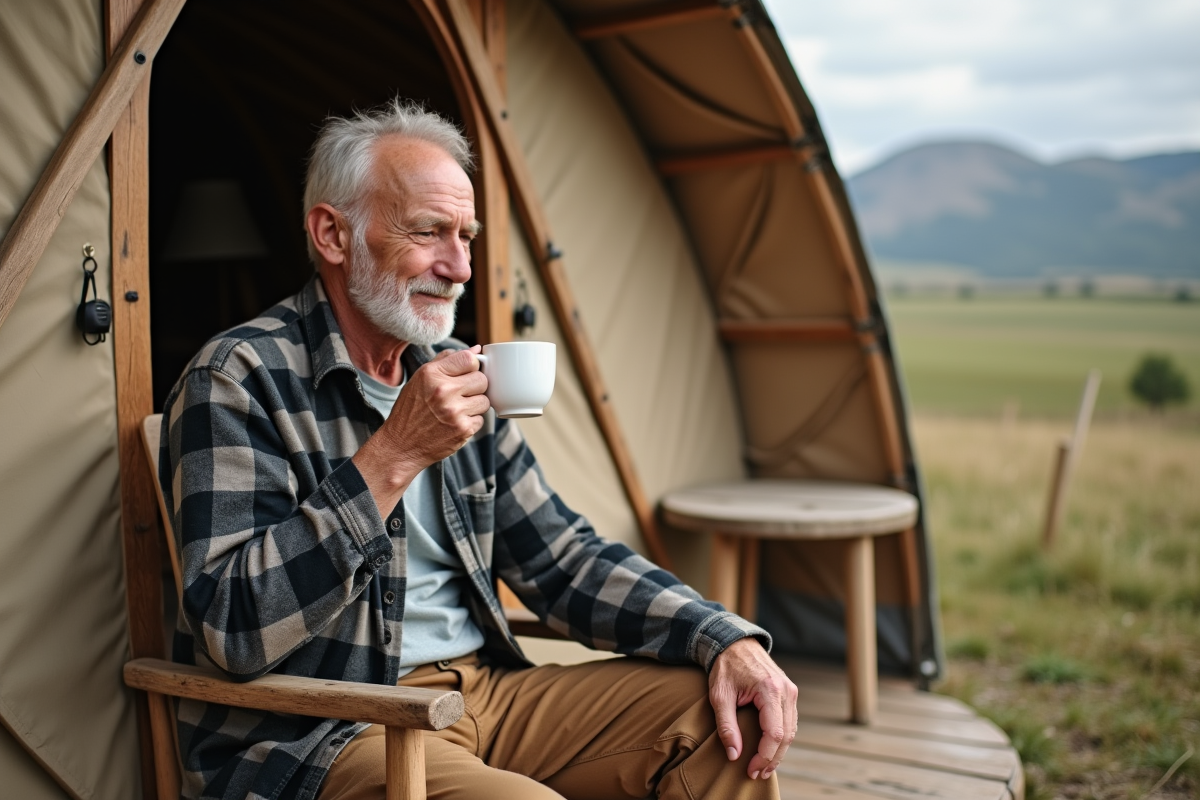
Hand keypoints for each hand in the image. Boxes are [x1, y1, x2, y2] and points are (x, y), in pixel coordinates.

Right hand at [354, 347, 489, 514]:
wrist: (401, 445)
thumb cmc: (411, 410)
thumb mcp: (420, 379)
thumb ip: (447, 361)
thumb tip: (476, 350)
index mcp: (432, 374)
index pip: (469, 359)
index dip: (472, 366)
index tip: (466, 373)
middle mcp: (443, 391)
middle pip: (482, 379)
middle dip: (475, 386)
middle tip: (462, 394)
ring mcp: (455, 411)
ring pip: (485, 400)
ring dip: (475, 405)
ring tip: (458, 409)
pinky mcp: (463, 430)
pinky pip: (481, 419)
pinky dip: (471, 421)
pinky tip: (456, 422)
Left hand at [709, 637, 797, 780]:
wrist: (735, 643)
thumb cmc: (725, 667)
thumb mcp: (719, 696)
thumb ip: (726, 726)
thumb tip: (734, 755)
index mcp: (769, 690)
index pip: (774, 733)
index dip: (763, 756)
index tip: (750, 770)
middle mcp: (786, 691)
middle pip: (786, 736)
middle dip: (772, 759)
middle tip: (756, 774)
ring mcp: (791, 691)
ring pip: (791, 731)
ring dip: (779, 752)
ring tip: (763, 767)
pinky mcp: (789, 692)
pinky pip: (790, 722)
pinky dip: (782, 739)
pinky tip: (769, 750)